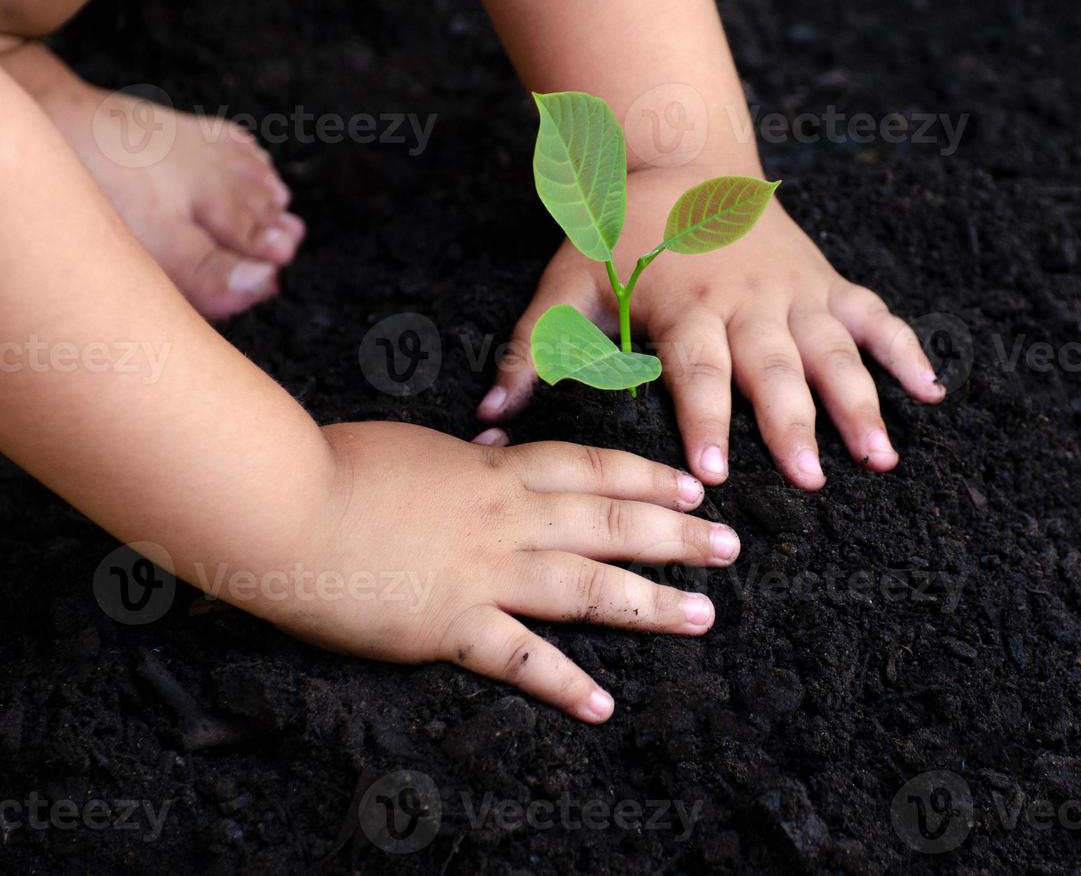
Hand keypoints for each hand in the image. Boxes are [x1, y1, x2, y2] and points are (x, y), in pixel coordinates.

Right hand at [259, 422, 736, 722]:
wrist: (279, 502)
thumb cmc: (328, 464)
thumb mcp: (411, 447)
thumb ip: (458, 461)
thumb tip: (484, 452)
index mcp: (492, 469)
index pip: (590, 466)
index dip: (647, 476)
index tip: (691, 484)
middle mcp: (504, 517)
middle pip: (610, 521)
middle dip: (678, 534)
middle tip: (731, 546)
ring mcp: (482, 571)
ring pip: (588, 585)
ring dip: (651, 603)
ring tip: (702, 614)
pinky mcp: (448, 624)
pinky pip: (520, 658)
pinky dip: (564, 683)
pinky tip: (602, 706)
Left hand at [477, 165, 944, 489]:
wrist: (680, 159)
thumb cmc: (619, 235)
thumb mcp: (566, 282)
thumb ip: (534, 349)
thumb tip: (488, 416)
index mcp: (684, 307)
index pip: (697, 371)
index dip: (706, 421)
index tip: (717, 474)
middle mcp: (746, 302)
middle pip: (774, 368)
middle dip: (795, 424)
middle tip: (814, 480)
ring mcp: (793, 292)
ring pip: (834, 349)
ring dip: (861, 401)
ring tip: (882, 456)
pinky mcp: (825, 283)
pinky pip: (874, 316)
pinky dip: (906, 349)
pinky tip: (934, 392)